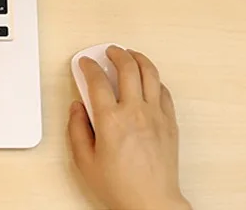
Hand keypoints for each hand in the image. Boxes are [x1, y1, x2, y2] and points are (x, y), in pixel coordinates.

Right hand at [68, 46, 190, 209]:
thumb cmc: (120, 186)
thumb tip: (77, 108)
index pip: (97, 80)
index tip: (85, 63)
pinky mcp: (170, 122)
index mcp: (110, 120)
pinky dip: (154, 79)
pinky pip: (164, 91)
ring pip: (150, 74)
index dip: (88, 66)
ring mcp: (156, 115)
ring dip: (139, 59)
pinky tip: (148, 79)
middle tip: (109, 51)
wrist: (151, 202)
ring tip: (130, 55)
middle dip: (116, 53)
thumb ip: (76, 129)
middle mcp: (135, 112)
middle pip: (127, 68)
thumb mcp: (84, 161)